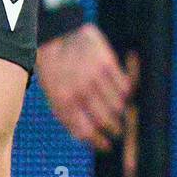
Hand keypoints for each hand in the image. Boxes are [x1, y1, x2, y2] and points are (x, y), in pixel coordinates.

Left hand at [35, 25, 135, 151]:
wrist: (57, 32)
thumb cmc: (54, 66)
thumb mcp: (53, 93)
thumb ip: (67, 116)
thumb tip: (86, 138)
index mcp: (63, 101)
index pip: (87, 132)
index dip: (99, 142)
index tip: (106, 145)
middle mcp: (80, 91)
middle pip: (107, 122)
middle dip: (114, 129)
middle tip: (117, 129)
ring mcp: (94, 76)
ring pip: (118, 106)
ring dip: (119, 111)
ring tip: (116, 109)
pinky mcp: (107, 61)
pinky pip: (124, 86)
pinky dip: (124, 92)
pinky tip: (118, 90)